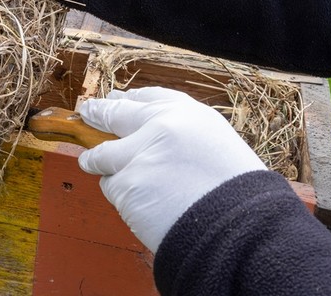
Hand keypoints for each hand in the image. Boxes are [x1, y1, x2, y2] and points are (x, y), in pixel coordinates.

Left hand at [77, 87, 266, 252]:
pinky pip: (111, 186)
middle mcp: (163, 126)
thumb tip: (143, 135)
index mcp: (191, 115)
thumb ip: (181, 137)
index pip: (150, 97)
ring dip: (98, 162)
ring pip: (104, 154)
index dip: (129, 99)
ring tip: (98, 167)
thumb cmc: (235, 198)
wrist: (241, 233)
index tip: (115, 98)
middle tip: (88, 112)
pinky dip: (121, 197)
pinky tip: (144, 206)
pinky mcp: (127, 183)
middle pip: (117, 114)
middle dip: (99, 113)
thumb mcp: (218, 149)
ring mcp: (142, 153)